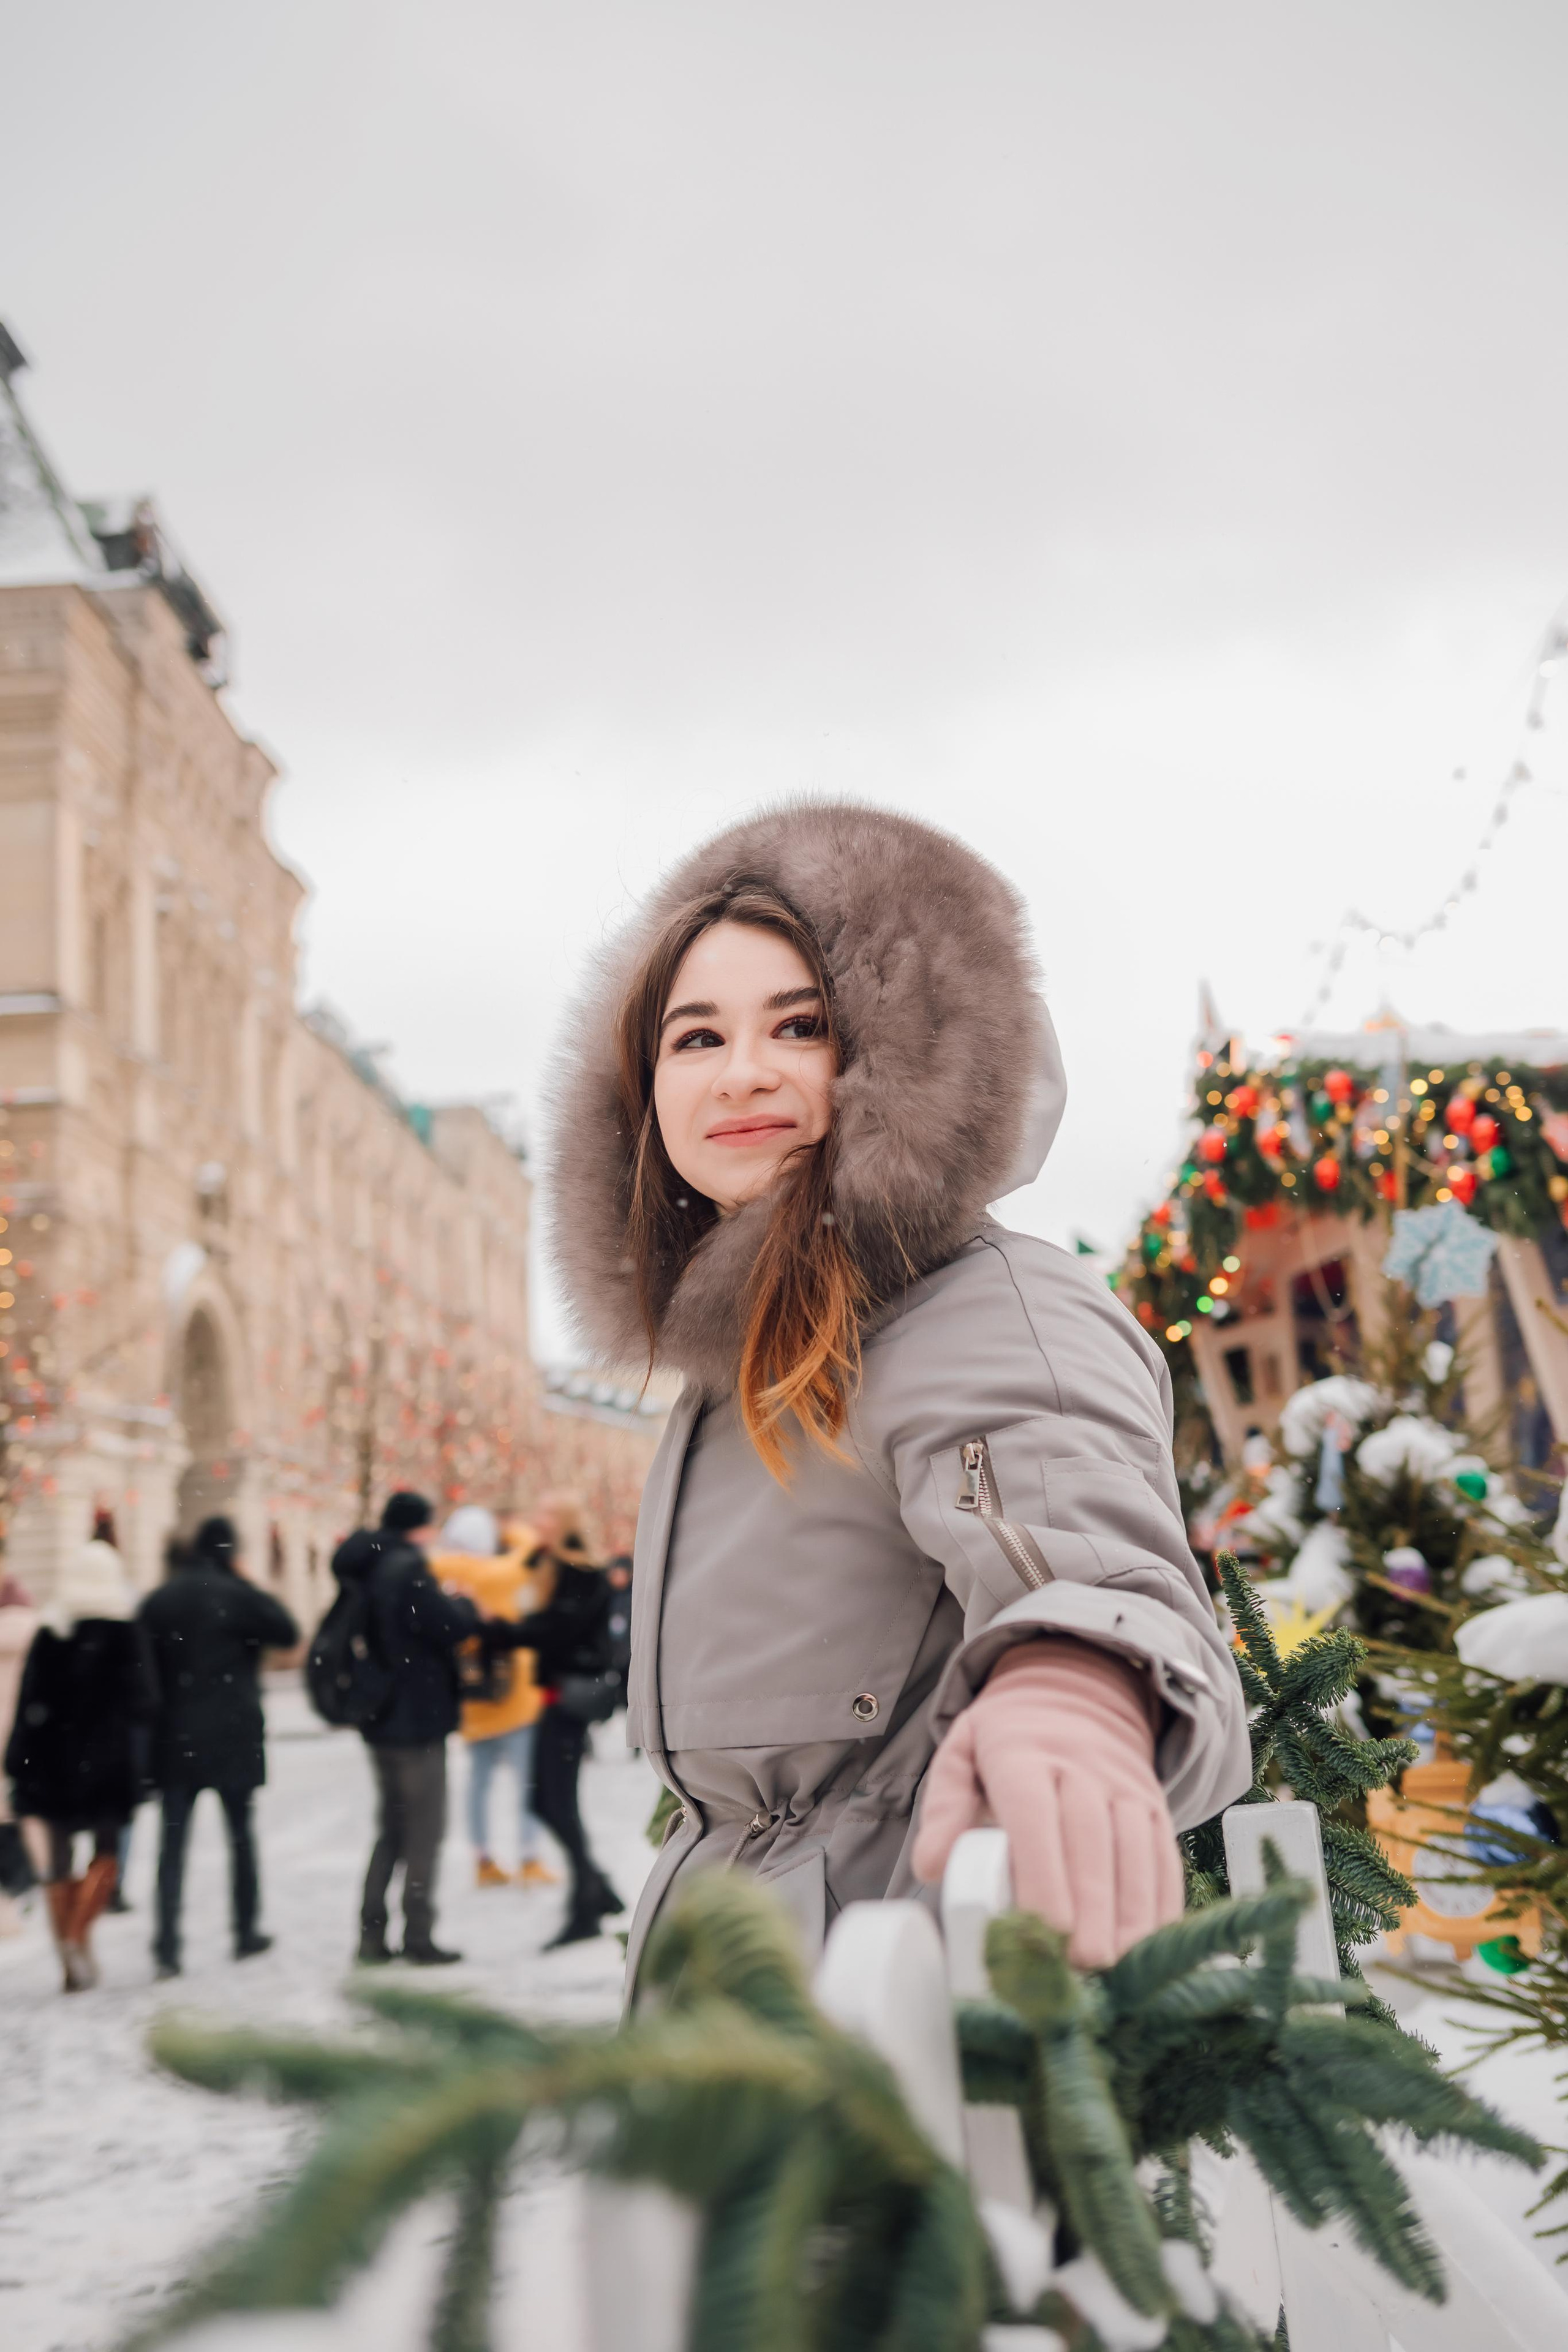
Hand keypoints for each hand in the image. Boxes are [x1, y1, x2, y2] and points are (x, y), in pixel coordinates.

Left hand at [912, 1636, 1183, 1967]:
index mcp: (1023, 1755)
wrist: (1073, 1685)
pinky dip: (1161, 1901)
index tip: (1043, 1930)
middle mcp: (1081, 1766)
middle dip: (1089, 1909)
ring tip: (1115, 1966)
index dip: (1043, 1875)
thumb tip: (931, 1866)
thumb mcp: (962, 1753)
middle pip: (1089, 1842)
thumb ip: (944, 1808)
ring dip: (1129, 1913)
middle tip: (1081, 1966)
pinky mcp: (1153, 1802)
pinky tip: (1149, 1943)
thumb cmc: (1007, 1738)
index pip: (1035, 1816)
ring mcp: (1124, 1784)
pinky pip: (1163, 1853)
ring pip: (1134, 1851)